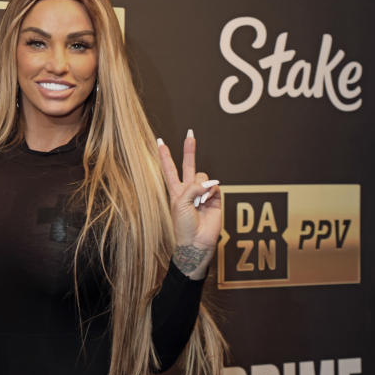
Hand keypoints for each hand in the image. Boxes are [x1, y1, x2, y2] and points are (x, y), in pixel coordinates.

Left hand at [156, 129, 220, 278]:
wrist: (196, 242)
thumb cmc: (183, 226)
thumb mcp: (180, 204)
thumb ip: (192, 188)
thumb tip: (208, 182)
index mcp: (176, 191)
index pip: (169, 169)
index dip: (165, 155)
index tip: (160, 141)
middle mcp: (189, 189)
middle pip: (189, 165)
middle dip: (190, 149)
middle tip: (190, 133)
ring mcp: (202, 193)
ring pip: (204, 176)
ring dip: (201, 187)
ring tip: (198, 202)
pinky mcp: (215, 198)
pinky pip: (214, 187)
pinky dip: (211, 192)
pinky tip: (207, 202)